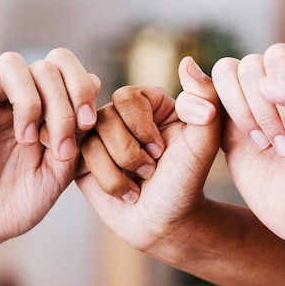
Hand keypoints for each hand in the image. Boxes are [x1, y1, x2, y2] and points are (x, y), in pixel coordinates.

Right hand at [0, 48, 99, 261]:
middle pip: (46, 67)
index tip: (86, 124)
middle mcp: (17, 102)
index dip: (81, 87)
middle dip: (61, 102)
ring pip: (10, 64)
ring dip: (28, 97)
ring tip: (26, 138)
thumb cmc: (12, 206)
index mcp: (45, 114)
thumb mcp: (56, 176)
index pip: (66, 70)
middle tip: (59, 145)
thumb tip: (94, 83)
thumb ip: (75, 135)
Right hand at [77, 57, 220, 252]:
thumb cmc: (187, 182)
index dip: (142, 127)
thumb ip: (205, 99)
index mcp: (148, 104)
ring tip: (140, 184)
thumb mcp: (204, 142)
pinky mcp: (83, 161)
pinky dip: (109, 182)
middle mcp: (119, 116)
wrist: (167, 223)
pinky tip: (126, 193)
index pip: (127, 97)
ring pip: (90, 142)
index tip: (162, 151)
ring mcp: (98, 138)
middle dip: (130, 153)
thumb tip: (187, 62)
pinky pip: (80, 160)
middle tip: (150, 171)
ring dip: (121, 172)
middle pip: (105, 119)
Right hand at [212, 44, 284, 248]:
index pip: (278, 58)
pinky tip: (250, 144)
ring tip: (266, 144)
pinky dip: (220, 118)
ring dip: (244, 114)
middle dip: (264, 110)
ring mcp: (255, 98)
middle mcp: (284, 77)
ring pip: (225, 76)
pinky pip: (208, 97)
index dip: (284, 95)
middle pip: (249, 67)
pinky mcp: (231, 120)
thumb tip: (266, 82)